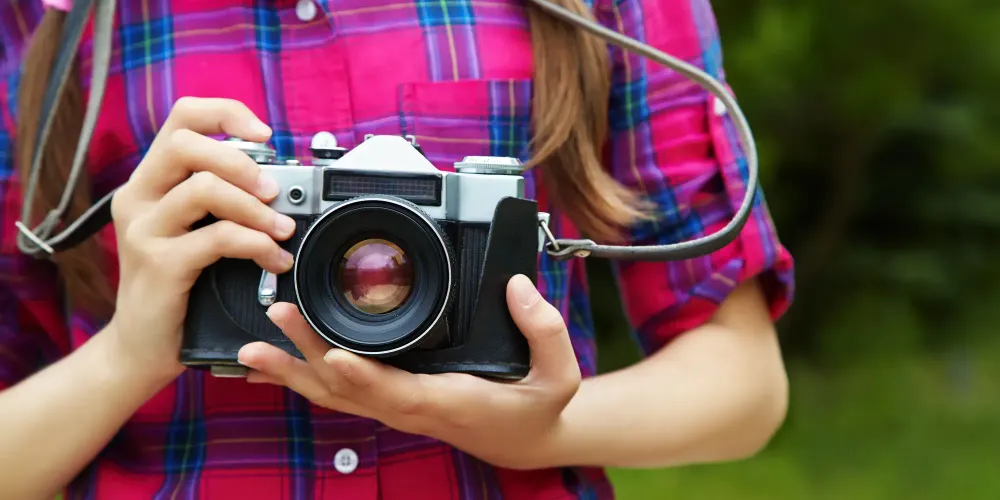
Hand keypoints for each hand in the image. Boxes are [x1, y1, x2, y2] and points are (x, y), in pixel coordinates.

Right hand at [106, 97, 295, 383]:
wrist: (141, 347)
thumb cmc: (178, 286)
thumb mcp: (196, 232)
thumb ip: (223, 201)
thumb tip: (281, 181)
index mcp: (150, 181)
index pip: (182, 118)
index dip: (226, 113)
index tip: (265, 134)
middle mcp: (138, 197)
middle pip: (186, 144)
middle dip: (241, 162)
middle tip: (273, 192)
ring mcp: (143, 230)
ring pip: (202, 188)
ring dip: (255, 208)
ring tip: (283, 230)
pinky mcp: (158, 264)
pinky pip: (216, 238)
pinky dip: (256, 244)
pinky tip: (275, 260)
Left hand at [237, 274, 581, 469]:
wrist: (523, 437)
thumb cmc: (536, 407)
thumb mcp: (559, 375)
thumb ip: (544, 330)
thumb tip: (516, 287)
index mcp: (449, 401)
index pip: (400, 391)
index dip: (365, 376)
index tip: (333, 354)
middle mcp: (413, 408)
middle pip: (351, 389)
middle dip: (308, 358)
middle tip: (275, 323)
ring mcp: (396, 406)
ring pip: (335, 394)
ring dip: (294, 371)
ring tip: (251, 351)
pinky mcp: (390, 398)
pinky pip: (340, 390)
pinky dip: (305, 376)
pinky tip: (275, 362)